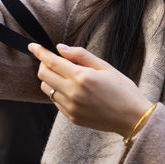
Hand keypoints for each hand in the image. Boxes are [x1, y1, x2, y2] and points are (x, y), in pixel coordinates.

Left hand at [29, 42, 152, 137]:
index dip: (40, 52)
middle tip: (53, 59)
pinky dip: (57, 91)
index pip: (52, 62)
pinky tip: (72, 89)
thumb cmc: (122, 89)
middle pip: (43, 75)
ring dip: (50, 78)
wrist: (131, 118)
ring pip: (46, 88)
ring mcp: (70, 107)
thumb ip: (81, 55)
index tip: (32, 46)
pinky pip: (55, 101)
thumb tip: (61, 48)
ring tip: (65, 75)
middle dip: (43, 64)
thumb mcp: (105, 66)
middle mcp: (72, 93)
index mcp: (82, 77)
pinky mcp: (71, 117)